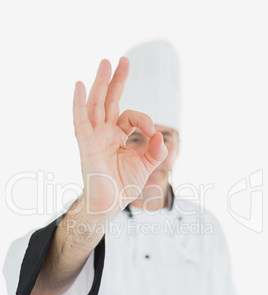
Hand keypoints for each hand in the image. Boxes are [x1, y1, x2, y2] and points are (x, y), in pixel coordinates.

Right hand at [73, 57, 167, 217]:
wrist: (108, 205)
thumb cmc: (123, 186)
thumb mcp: (146, 166)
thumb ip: (155, 151)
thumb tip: (161, 136)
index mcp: (117, 136)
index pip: (130, 116)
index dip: (144, 120)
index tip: (153, 133)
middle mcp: (104, 133)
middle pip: (109, 101)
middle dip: (116, 80)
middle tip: (123, 60)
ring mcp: (93, 137)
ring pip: (95, 105)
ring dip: (100, 84)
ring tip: (105, 63)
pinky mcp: (85, 145)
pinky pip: (80, 121)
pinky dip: (79, 104)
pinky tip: (80, 86)